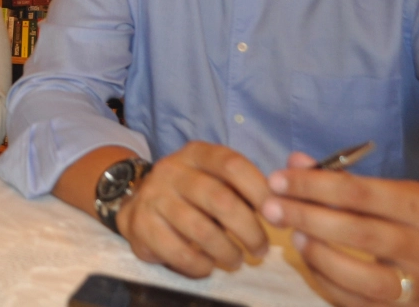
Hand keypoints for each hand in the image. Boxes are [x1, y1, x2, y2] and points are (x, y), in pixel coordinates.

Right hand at [116, 141, 270, 277]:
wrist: (138, 204)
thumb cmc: (190, 193)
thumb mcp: (212, 177)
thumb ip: (242, 185)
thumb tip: (281, 206)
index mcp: (196, 153)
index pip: (232, 164)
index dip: (259, 190)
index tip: (277, 215)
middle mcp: (172, 170)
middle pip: (220, 199)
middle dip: (249, 230)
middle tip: (261, 249)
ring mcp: (154, 197)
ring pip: (201, 230)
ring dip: (227, 252)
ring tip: (237, 260)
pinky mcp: (142, 225)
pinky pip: (179, 252)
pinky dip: (200, 265)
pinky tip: (207, 266)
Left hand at [262, 152, 418, 305]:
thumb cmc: (410, 218)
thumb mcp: (387, 190)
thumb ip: (340, 178)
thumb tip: (293, 163)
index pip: (359, 193)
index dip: (314, 186)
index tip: (277, 180)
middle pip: (359, 232)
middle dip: (307, 217)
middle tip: (270, 207)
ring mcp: (417, 284)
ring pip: (363, 276)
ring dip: (318, 253)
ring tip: (292, 235)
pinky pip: (357, 301)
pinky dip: (326, 281)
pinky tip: (308, 260)